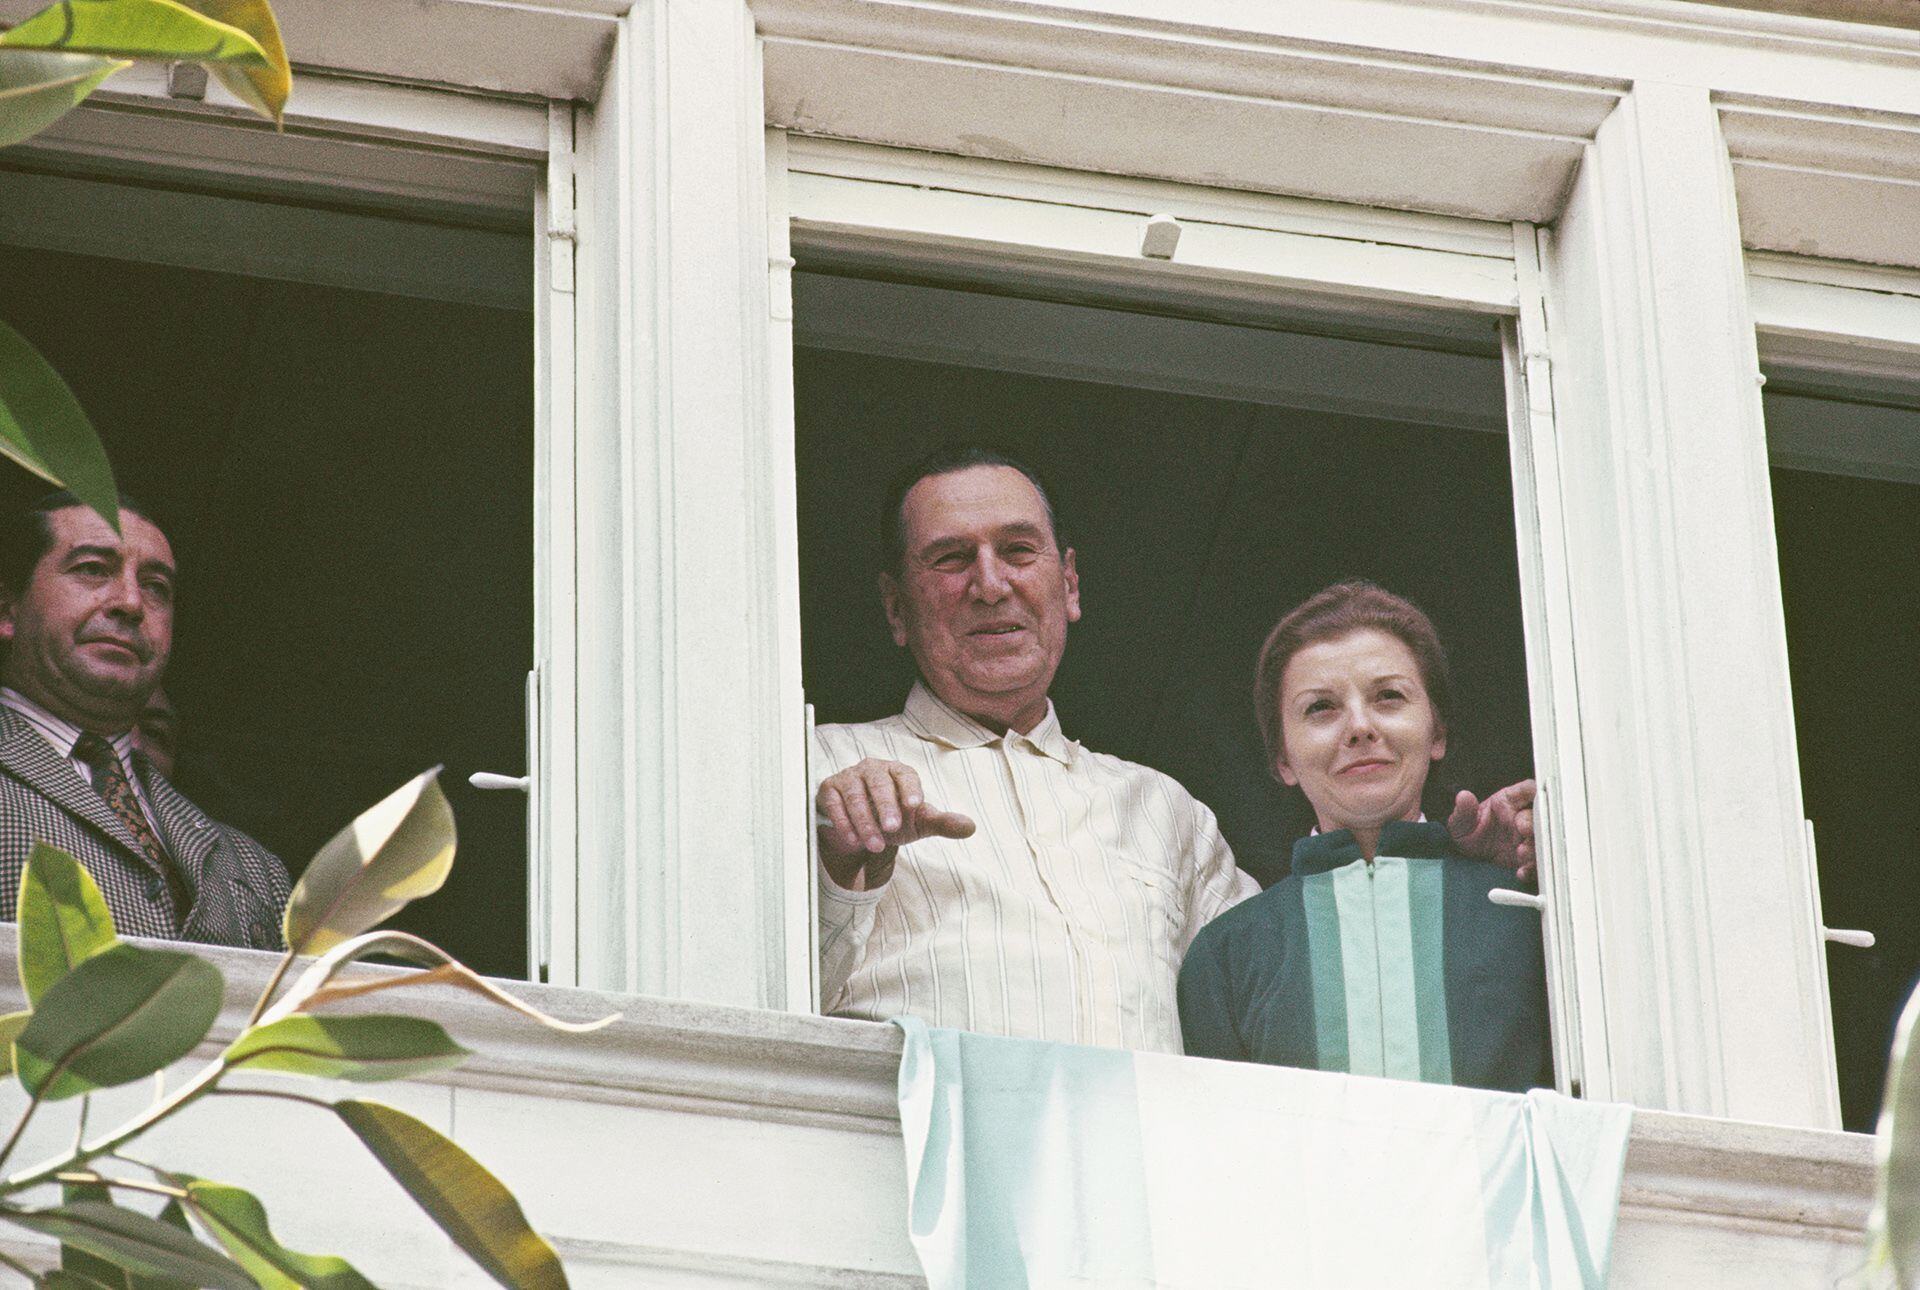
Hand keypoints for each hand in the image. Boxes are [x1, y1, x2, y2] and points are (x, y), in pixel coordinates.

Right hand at [816, 758, 975, 891]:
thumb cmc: (894, 818)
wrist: (861, 826)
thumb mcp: (919, 823)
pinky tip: (852, 841)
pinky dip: (843, 823)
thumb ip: (942, 823)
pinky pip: (834, 804)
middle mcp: (873, 769)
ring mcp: (849, 778)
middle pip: (879, 784)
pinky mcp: (829, 790)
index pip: (906, 775)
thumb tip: (970, 827)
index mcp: (898, 772)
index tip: (915, 806)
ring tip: (876, 844)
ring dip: (865, 822)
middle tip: (893, 829)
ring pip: (855, 796)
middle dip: (886, 807)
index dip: (910, 789)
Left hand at [1447, 779, 1536, 881]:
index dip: (1535, 793)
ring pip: (1542, 839)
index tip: (1535, 801)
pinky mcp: (1530, 858)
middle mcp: (1523, 818)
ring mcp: (1528, 838)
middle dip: (1534, 822)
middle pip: (1540, 815)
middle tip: (1523, 830)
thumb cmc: (1469, 830)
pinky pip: (1537, 863)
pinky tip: (1522, 871)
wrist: (1468, 857)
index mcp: (1510, 801)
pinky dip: (1532, 868)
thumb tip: (1463, 796)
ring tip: (1521, 853)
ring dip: (1535, 846)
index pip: (1529, 790)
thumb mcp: (1460, 822)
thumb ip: (1463, 811)